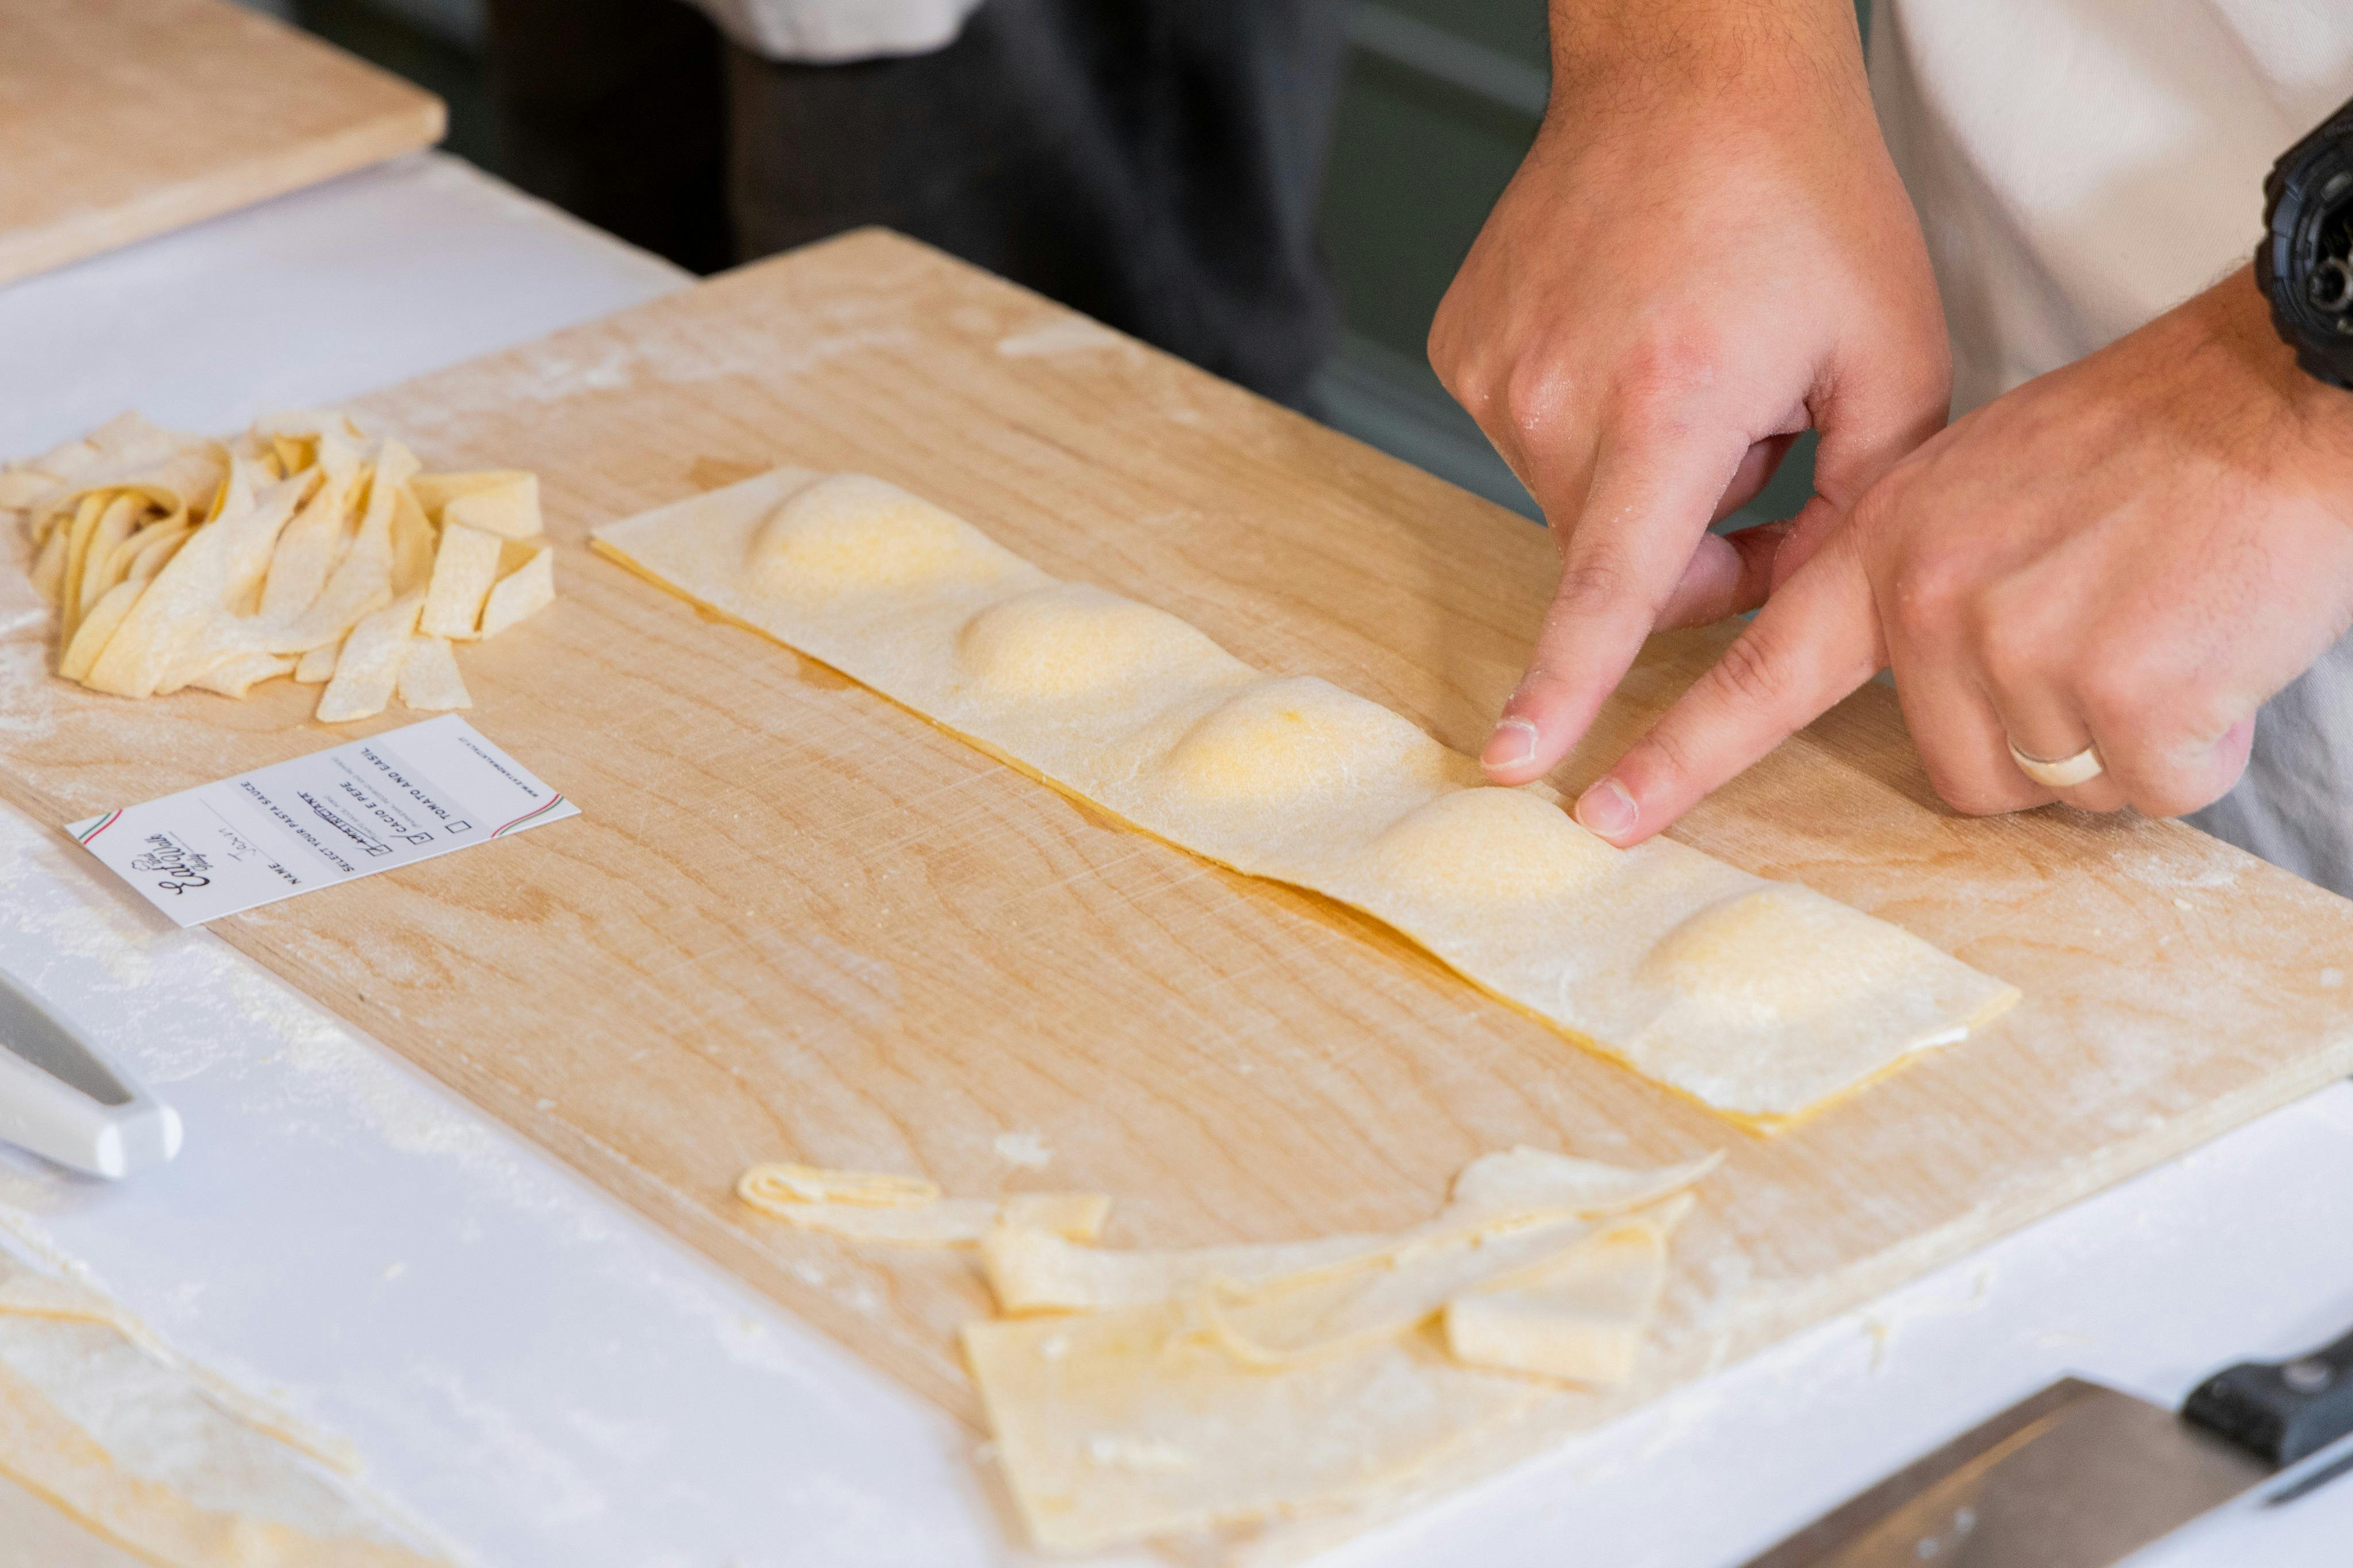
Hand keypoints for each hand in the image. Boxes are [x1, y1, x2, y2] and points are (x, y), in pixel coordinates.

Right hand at [1431, 0, 1949, 786]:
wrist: (1689, 66)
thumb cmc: (1803, 195)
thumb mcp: (1894, 354)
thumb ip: (1863, 506)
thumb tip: (1798, 606)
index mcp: (1674, 397)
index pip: (1611, 585)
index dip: (1566, 685)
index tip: (1515, 759)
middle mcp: (1559, 391)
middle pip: (1614, 556)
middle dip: (1692, 542)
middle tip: (1759, 445)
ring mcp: (1495, 368)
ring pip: (1571, 502)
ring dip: (1641, 474)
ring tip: (1693, 360)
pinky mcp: (1461, 349)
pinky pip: (1529, 441)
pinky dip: (1588, 421)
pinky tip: (1633, 335)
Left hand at [1575, 267, 2352, 841]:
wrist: (2280, 392)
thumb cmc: (2152, 440)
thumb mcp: (1985, 483)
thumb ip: (1927, 577)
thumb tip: (1929, 680)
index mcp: (1889, 549)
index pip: (1760, 673)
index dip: (1679, 757)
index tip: (1602, 814)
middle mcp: (1934, 602)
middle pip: (1961, 772)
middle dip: (2041, 741)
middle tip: (2112, 636)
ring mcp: (2023, 647)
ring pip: (2059, 785)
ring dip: (2123, 742)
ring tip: (2166, 628)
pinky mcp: (2127, 692)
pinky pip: (2152, 787)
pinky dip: (2198, 746)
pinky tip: (2215, 653)